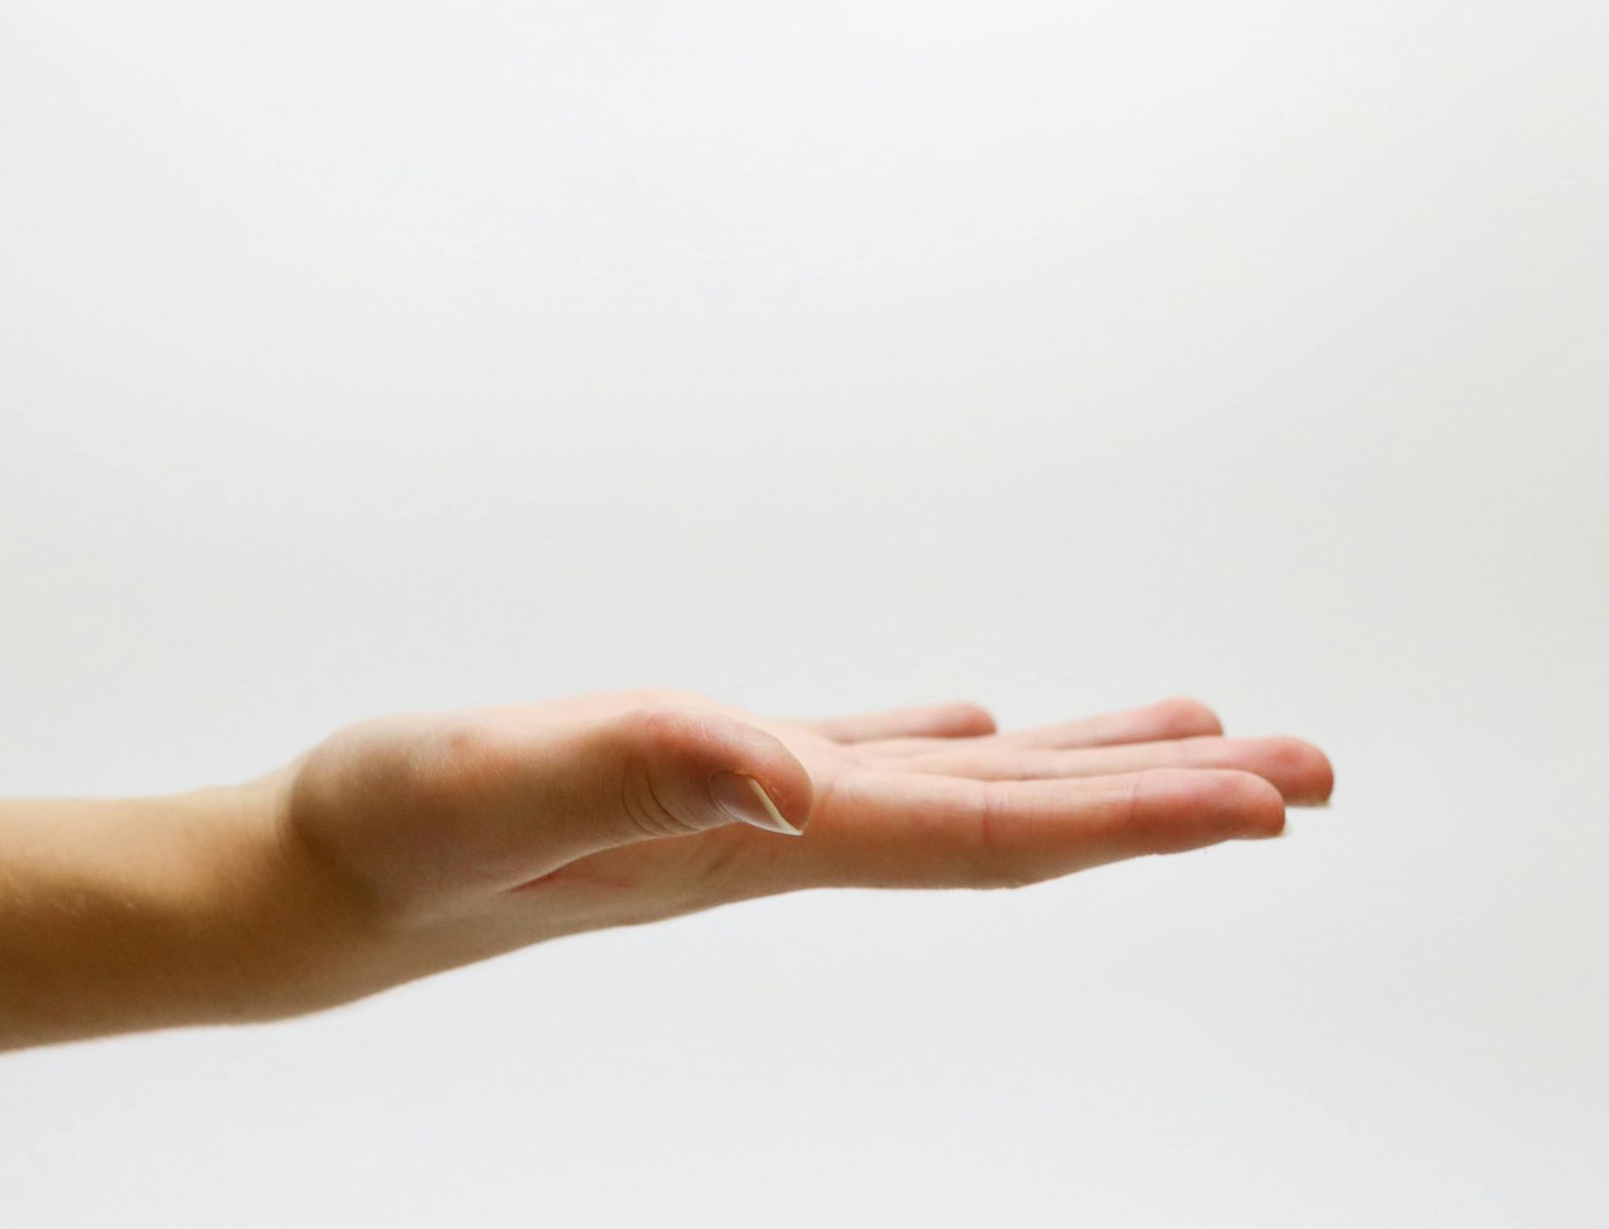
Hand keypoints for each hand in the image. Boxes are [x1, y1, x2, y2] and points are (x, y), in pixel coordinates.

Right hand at [266, 691, 1331, 1008]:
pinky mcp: (690, 787)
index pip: (978, 834)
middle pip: (1005, 824)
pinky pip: (856, 762)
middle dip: (1158, 800)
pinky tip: (974, 730)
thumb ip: (634, 768)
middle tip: (1304, 774)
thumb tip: (786, 773)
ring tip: (1191, 743)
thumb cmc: (384, 836)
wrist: (313, 889)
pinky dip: (945, 749)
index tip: (1264, 801)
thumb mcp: (491, 786)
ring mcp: (740, 818)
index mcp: (753, 846)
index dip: (1124, 816)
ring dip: (1075, 770)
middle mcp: (774, 842)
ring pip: (947, 791)